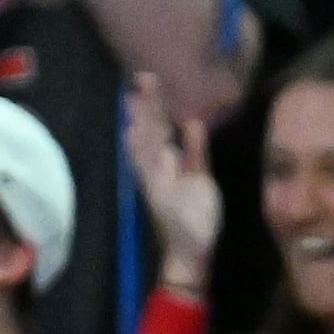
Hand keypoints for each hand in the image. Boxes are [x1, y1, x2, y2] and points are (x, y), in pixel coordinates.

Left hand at [125, 73, 222, 281]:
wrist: (187, 255)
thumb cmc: (196, 225)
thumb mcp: (202, 189)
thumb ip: (195, 156)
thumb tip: (192, 123)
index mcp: (161, 166)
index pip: (156, 128)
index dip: (153, 104)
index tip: (150, 80)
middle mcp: (153, 168)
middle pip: (147, 132)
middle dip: (145, 106)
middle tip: (142, 78)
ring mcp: (152, 177)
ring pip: (142, 144)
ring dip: (139, 120)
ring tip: (132, 97)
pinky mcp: (156, 186)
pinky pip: (142, 160)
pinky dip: (136, 144)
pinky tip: (132, 134)